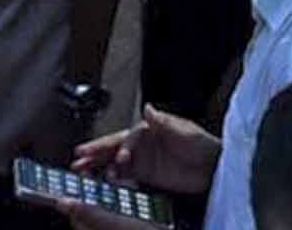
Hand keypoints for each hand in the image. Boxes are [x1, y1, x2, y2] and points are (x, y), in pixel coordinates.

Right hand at [75, 111, 222, 194]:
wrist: (213, 168)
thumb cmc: (202, 144)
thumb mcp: (185, 131)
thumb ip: (164, 122)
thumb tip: (149, 109)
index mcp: (149, 129)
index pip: (127, 136)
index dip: (117, 146)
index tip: (114, 156)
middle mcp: (142, 143)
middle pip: (114, 146)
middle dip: (96, 152)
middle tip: (78, 159)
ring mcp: (142, 159)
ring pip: (114, 161)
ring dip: (98, 166)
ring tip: (83, 172)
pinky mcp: (145, 175)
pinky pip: (124, 176)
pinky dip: (112, 178)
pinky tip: (103, 182)